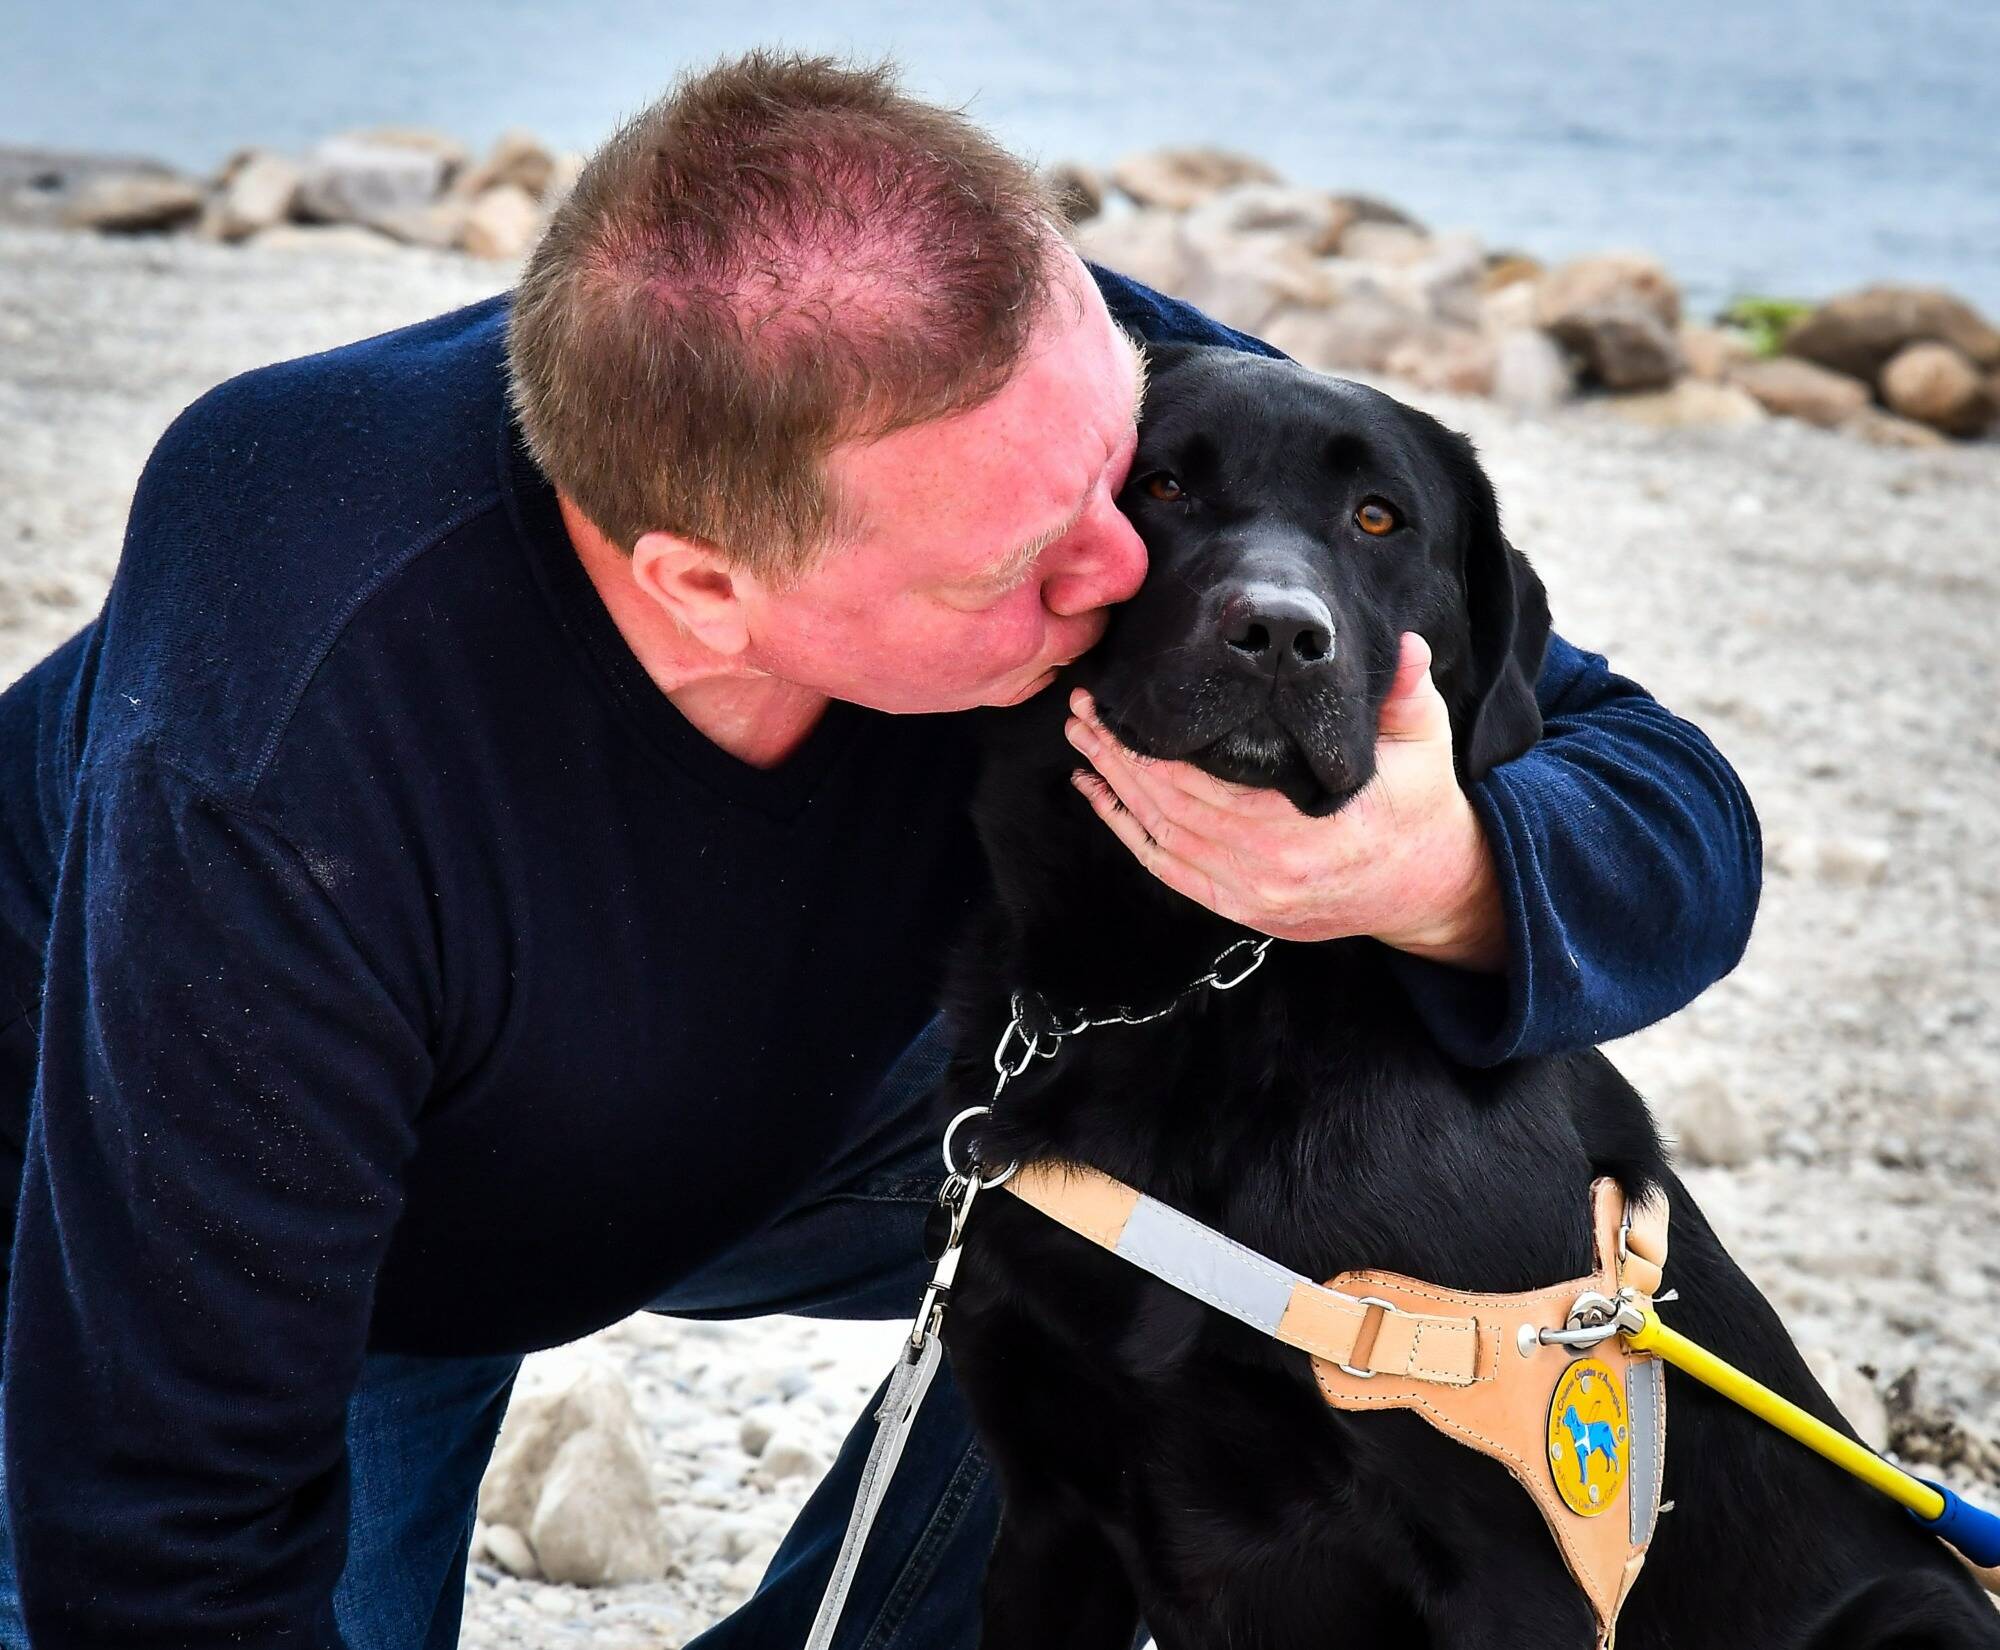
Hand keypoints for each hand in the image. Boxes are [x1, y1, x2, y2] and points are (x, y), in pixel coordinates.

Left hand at [1066, 632, 1505, 969]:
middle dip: (1119, 755)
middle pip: (1170, 806)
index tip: (1121, 701)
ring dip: (1113, 788)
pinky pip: (1167, 869)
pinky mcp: (1239, 909)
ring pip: (1161, 837)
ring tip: (1081, 740)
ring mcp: (1250, 896)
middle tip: (1082, 708)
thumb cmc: (1417, 804)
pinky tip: (1098, 795)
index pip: (1207, 783)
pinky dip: (1127, 831)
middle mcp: (1269, 870)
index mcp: (1307, 828)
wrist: (1424, 887)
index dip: (1154, 744)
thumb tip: (1406, 643)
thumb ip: (1408, 693)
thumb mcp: (1423, 743)